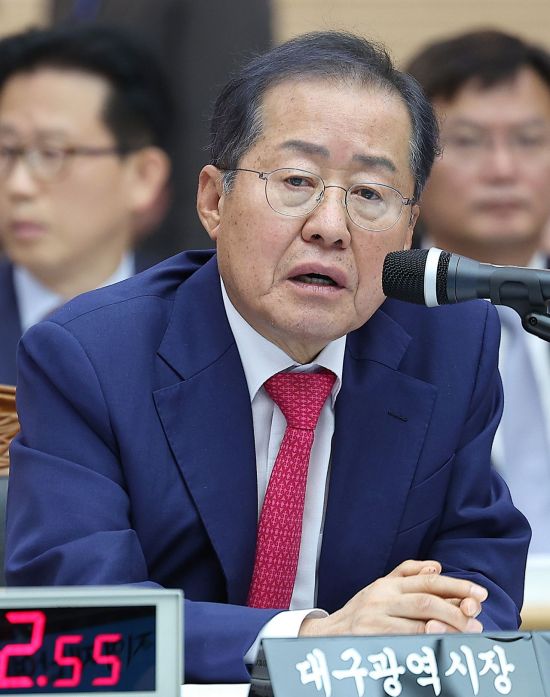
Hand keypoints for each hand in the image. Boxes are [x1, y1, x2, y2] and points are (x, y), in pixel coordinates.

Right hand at [299, 559, 486, 636]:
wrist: (330, 635)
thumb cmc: (362, 611)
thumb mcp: (381, 587)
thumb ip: (408, 574)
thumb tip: (437, 567)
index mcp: (388, 584)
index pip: (428, 580)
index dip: (457, 585)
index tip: (480, 594)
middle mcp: (382, 597)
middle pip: (427, 600)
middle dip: (457, 610)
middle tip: (476, 621)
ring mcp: (377, 618)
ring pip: (420, 621)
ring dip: (448, 628)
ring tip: (467, 634)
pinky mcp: (373, 637)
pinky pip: (407, 639)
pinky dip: (427, 640)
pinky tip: (442, 642)